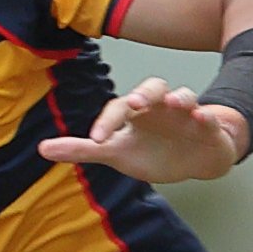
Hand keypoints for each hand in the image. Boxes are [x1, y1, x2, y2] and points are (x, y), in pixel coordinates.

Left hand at [39, 78, 245, 185]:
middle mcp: (160, 108)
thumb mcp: (115, 154)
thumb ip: (82, 150)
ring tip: (170, 102)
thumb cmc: (152, 152)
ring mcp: (186, 115)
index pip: (118, 108)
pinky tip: (200, 117)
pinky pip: (209, 117)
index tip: (96, 139)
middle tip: (134, 104)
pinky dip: (205, 116)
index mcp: (136, 114)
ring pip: (184, 96)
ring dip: (178, 97)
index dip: (107, 121)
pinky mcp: (209, 127)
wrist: (193, 163)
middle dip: (143, 93)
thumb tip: (43, 148)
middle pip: (152, 88)